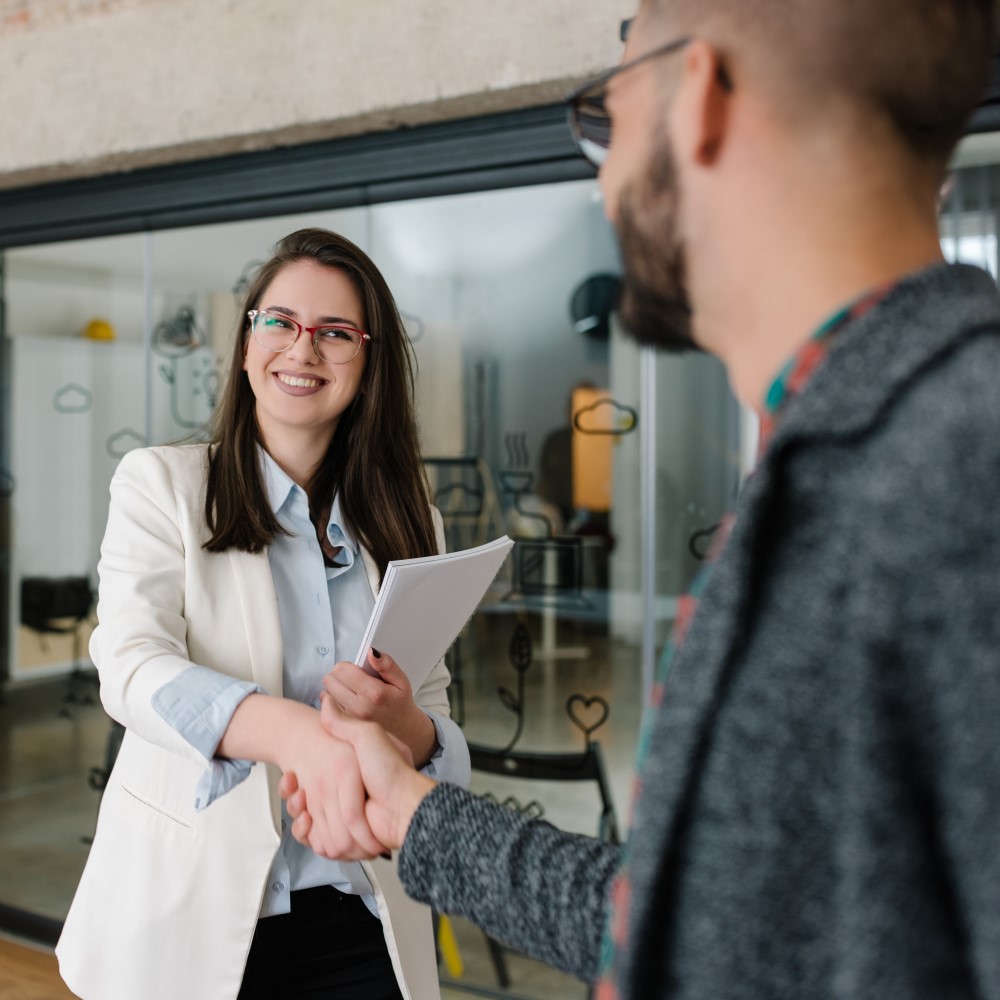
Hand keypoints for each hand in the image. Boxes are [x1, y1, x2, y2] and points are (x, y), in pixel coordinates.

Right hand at [280, 696, 435, 850]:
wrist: (402, 806)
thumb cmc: (389, 771)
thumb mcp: (368, 736)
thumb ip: (344, 723)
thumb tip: (326, 701)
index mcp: (346, 777)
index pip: (310, 779)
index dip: (296, 778)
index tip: (292, 773)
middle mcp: (342, 798)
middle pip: (303, 799)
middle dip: (294, 793)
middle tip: (294, 784)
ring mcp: (340, 820)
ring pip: (304, 818)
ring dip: (295, 808)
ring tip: (299, 798)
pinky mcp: (339, 840)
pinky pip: (312, 839)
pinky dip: (303, 831)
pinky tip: (305, 818)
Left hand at [323, 648, 437, 767]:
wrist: (403, 732)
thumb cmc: (399, 703)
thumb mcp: (400, 681)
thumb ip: (386, 664)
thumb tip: (370, 651)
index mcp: (375, 693)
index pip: (343, 670)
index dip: (346, 666)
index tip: (354, 669)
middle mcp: (360, 707)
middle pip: (331, 680)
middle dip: (338, 676)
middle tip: (350, 680)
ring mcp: (350, 719)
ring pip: (325, 693)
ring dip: (333, 689)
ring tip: (348, 691)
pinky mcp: (343, 727)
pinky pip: (326, 708)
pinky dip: (331, 703)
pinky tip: (344, 703)